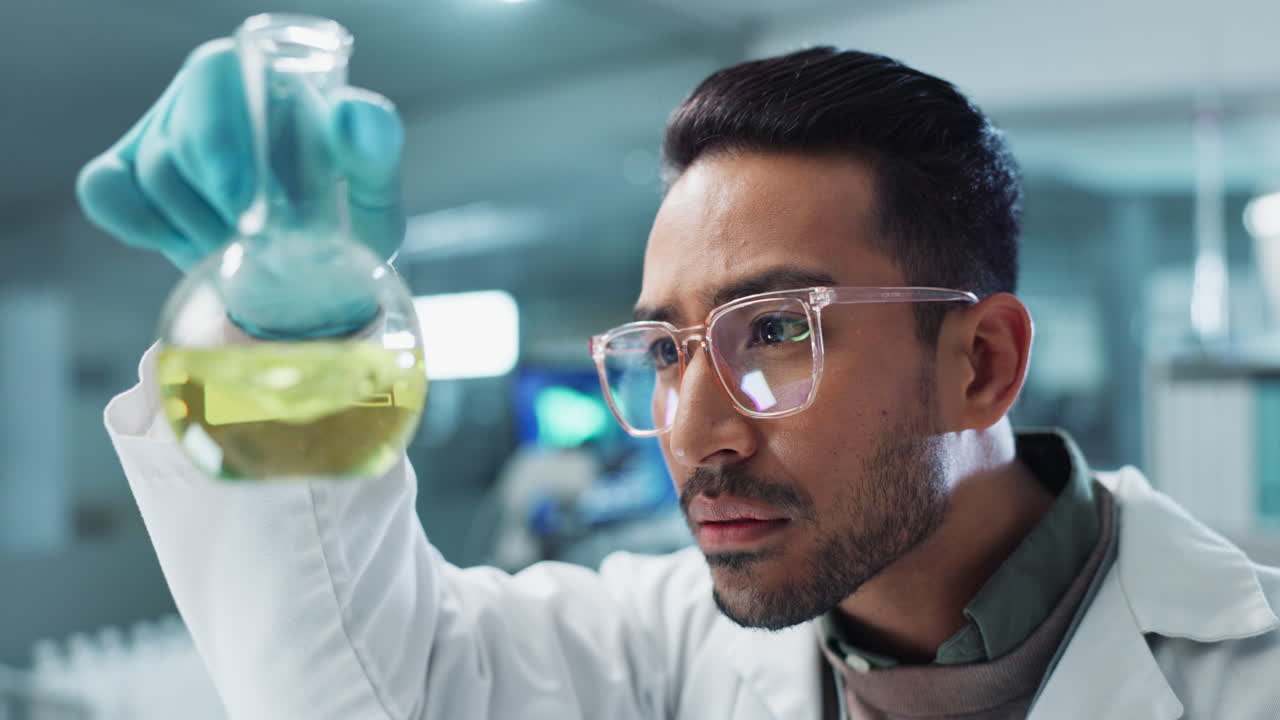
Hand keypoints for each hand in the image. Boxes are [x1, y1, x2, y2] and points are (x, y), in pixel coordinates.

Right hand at [77, 38, 405, 334]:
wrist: (316, 276)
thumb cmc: (345, 220)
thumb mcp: (373, 191)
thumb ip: (374, 149)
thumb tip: (353, 112)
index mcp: (262, 77)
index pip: (215, 76)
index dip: (219, 139)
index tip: (244, 204)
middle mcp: (206, 95)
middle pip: (180, 137)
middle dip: (218, 206)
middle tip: (254, 248)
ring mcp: (161, 132)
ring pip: (153, 177)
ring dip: (199, 230)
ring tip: (245, 255)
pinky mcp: (127, 174)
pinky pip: (106, 192)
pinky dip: (145, 228)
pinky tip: (187, 247)